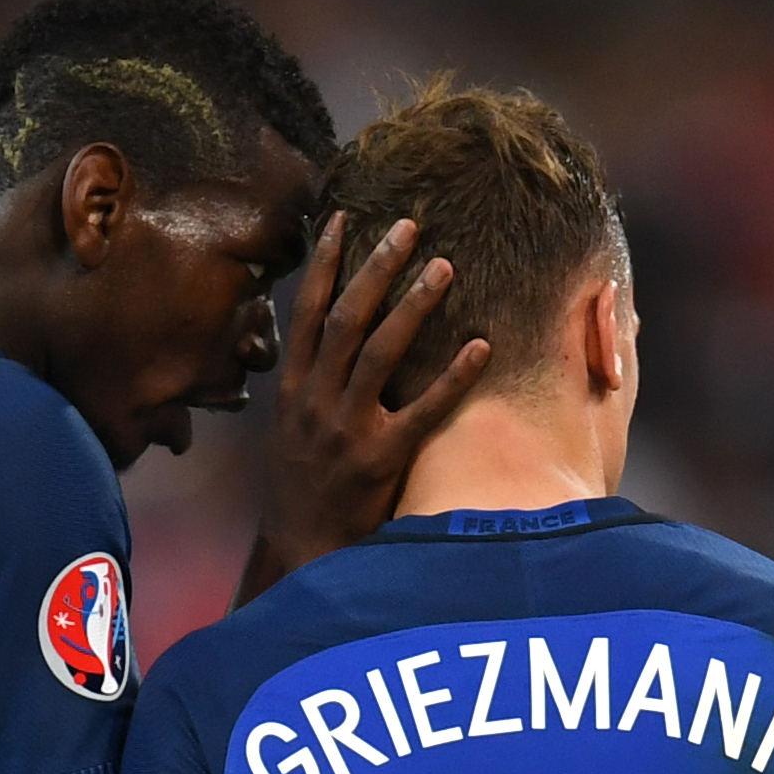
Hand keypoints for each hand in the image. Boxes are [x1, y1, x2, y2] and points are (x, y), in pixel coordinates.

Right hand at [234, 213, 490, 606]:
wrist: (301, 555)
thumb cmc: (305, 491)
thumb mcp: (292, 433)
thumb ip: (314, 387)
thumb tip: (339, 339)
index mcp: (294, 391)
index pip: (306, 312)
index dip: (324, 263)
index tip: (343, 218)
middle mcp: (315, 402)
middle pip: (345, 320)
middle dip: (375, 268)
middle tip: (408, 225)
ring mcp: (345, 431)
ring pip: (377, 354)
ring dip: (412, 306)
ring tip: (445, 267)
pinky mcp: (378, 462)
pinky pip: (422, 411)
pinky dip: (452, 377)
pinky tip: (482, 345)